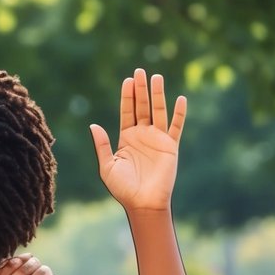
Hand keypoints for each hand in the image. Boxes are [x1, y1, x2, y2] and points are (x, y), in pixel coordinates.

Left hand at [90, 68, 185, 212]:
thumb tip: (94, 125)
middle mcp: (142, 135)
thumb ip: (102, 145)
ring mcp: (157, 139)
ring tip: (157, 78)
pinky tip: (180, 99)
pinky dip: (179, 114)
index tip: (127, 80)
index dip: (127, 96)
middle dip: (140, 90)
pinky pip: (176, 127)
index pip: (127, 112)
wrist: (142, 203)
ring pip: (158, 111)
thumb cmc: (123, 188)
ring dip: (158, 95)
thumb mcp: (107, 166)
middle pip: (142, 107)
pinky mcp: (171, 146)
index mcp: (126, 138)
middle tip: (140, 71)